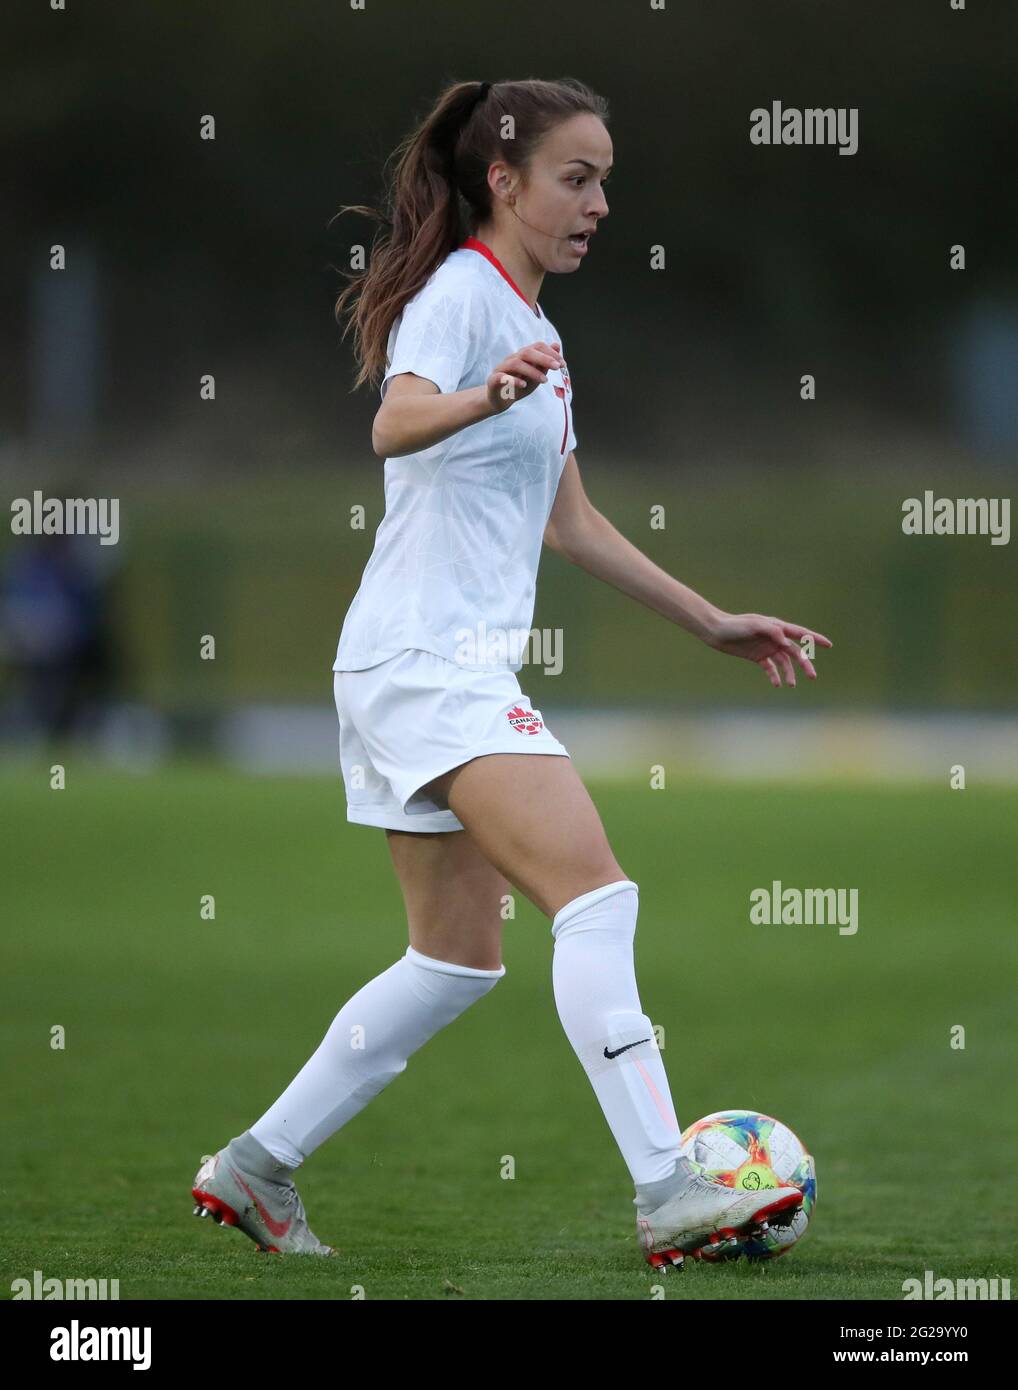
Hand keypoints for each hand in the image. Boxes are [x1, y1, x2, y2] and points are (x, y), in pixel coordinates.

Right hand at [486, 340, 563, 414]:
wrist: (500, 400)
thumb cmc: (519, 386)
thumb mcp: (536, 375)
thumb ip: (545, 362)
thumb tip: (557, 344)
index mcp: (522, 356)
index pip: (537, 347)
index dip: (551, 353)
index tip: (562, 364)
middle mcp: (512, 358)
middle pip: (527, 352)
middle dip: (544, 358)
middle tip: (557, 367)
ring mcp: (501, 368)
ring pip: (516, 363)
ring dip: (532, 371)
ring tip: (545, 381)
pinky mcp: (493, 380)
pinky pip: (502, 377)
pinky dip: (514, 380)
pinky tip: (524, 385)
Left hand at [704, 612, 832, 687]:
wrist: (716, 632)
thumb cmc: (734, 625)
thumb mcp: (753, 625)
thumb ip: (770, 630)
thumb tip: (785, 640)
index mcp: (776, 627)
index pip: (800, 633)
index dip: (815, 638)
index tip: (829, 645)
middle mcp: (774, 638)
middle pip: (794, 652)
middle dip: (805, 664)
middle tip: (813, 676)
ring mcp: (766, 647)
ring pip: (783, 662)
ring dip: (789, 673)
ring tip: (790, 685)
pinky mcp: (757, 656)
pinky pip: (770, 668)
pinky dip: (774, 676)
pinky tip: (777, 684)